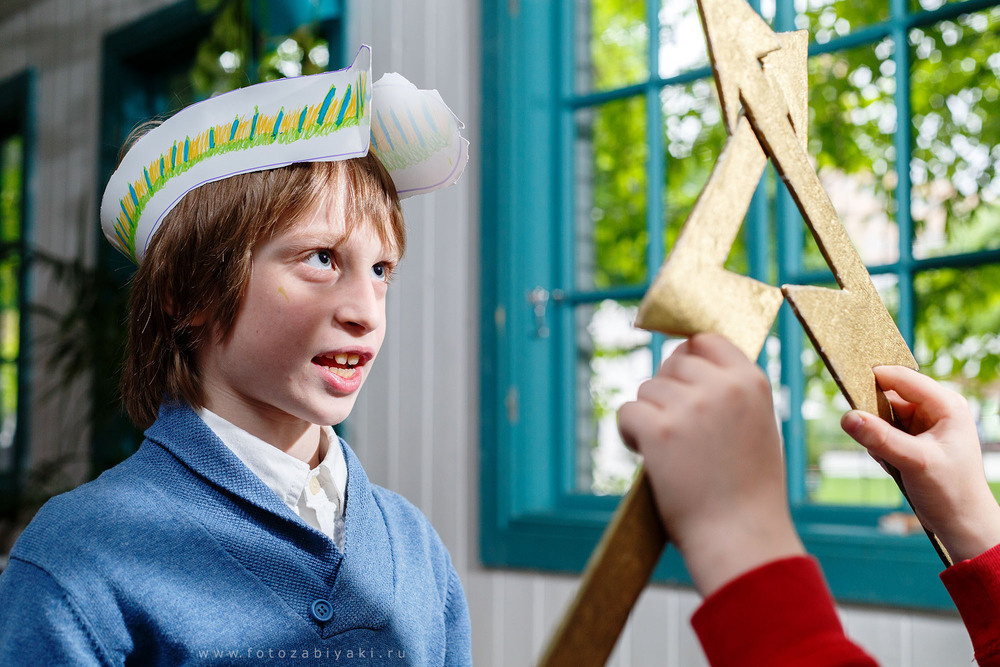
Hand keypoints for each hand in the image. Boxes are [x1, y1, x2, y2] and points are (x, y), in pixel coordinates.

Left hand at [618, 333, 803, 595]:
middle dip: (666, 394)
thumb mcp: (758, 426)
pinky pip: (626, 411)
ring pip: (646, 390)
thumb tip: (687, 357)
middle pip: (670, 365)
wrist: (740, 538)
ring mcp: (690, 407)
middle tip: (677, 434)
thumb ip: (731, 392)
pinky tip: (647, 456)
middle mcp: (722, 386)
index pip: (705, 340)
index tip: (679, 380)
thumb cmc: (748, 491)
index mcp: (751, 381)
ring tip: (671, 454)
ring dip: (649, 417)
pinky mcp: (659, 430)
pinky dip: (630, 433)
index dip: (686, 358)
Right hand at [841, 366, 999, 562]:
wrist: (962, 525)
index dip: (873, 378)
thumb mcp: (914, 462)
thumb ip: (880, 438)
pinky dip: (880, 446)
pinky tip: (893, 465)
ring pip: (884, 416)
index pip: (902, 378)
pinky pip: (885, 432)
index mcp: (946, 404)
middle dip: (874, 416)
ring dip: (877, 435)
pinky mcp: (915, 441)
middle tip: (872, 439)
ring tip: (891, 460)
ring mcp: (925, 425)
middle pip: (890, 396)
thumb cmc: (950, 492)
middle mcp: (936, 410)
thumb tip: (847, 416)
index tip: (844, 382)